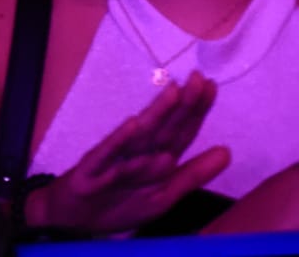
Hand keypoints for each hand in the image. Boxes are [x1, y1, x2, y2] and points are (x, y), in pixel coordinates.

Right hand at [27, 73, 228, 235]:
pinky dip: (121, 140)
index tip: (212, 87)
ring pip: (141, 135)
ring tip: (174, 93)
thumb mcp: (163, 196)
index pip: (181, 133)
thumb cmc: (117, 204)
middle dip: (183, 105)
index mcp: (157, 159)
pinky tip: (133, 125)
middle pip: (165, 128)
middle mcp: (139, 154)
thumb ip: (193, 175)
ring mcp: (115, 159)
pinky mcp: (93, 168)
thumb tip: (226, 151)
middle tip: (199, 79)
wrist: (72, 220)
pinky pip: (109, 153)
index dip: (197, 112)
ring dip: (157, 114)